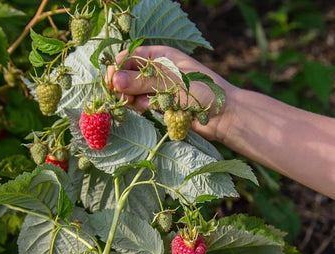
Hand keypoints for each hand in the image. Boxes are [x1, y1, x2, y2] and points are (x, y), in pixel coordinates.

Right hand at [106, 45, 236, 141]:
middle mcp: (157, 70)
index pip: (129, 57)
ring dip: (133, 100)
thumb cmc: (203, 92)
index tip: (111, 82)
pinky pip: (141, 105)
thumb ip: (142, 81)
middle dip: (124, 87)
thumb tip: (114, 80)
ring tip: (146, 105)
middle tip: (127, 98)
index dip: (118, 68)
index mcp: (160, 55)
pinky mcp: (160, 105)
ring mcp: (158, 88)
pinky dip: (143, 108)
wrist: (223, 116)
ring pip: (132, 92)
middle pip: (127, 75)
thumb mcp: (172, 83)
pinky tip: (152, 110)